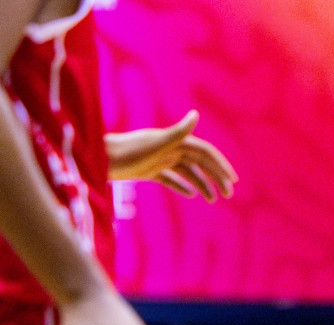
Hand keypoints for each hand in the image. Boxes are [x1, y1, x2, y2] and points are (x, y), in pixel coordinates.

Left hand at [106, 111, 237, 200]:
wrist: (99, 159)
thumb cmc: (128, 152)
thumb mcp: (156, 143)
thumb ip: (178, 131)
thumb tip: (196, 115)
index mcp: (175, 141)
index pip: (205, 152)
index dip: (221, 164)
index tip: (233, 180)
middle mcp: (169, 148)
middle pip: (200, 163)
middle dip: (216, 177)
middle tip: (229, 194)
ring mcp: (159, 159)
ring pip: (188, 172)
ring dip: (202, 185)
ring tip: (213, 200)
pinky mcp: (148, 171)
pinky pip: (170, 179)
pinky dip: (182, 186)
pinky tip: (191, 196)